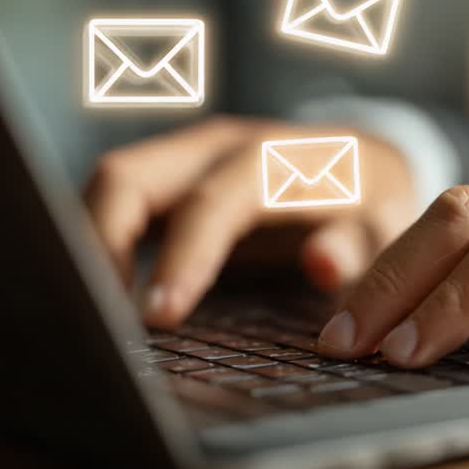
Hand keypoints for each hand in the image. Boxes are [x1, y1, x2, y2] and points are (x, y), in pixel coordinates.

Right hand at [84, 116, 418, 327]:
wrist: (365, 160)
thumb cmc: (371, 203)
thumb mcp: (384, 224)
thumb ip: (359, 244)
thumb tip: (324, 263)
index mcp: (275, 158)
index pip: (212, 201)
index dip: (182, 257)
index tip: (158, 317)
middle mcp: (218, 147)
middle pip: (128, 176)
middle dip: (98, 243)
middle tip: (99, 321)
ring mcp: (185, 157)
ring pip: (108, 186)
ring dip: (85, 243)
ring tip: (88, 314)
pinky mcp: (167, 178)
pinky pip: (114, 201)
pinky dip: (93, 243)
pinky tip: (95, 295)